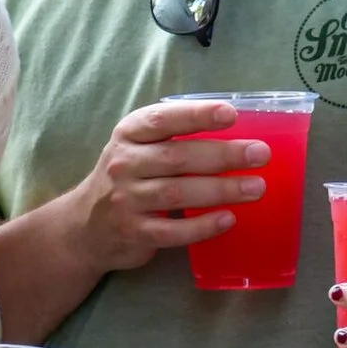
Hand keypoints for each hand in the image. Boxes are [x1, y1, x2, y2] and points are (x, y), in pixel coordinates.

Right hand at [65, 99, 269, 273]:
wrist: (85, 227)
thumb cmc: (127, 177)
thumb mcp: (137, 146)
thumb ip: (172, 136)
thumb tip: (235, 130)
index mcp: (128, 134)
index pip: (162, 120)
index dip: (197, 115)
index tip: (230, 114)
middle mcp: (124, 164)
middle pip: (178, 157)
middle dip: (223, 155)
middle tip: (260, 154)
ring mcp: (126, 200)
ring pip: (178, 193)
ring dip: (221, 190)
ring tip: (256, 188)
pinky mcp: (134, 233)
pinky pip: (172, 231)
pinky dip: (202, 226)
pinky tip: (228, 220)